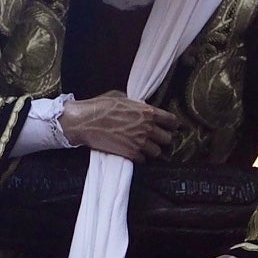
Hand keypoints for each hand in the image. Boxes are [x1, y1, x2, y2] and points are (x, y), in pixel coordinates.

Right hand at [55, 91, 181, 161]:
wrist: (84, 121)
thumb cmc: (100, 106)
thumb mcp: (122, 97)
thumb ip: (136, 104)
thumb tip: (141, 107)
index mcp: (148, 111)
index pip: (172, 121)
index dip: (173, 125)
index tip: (171, 128)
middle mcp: (147, 127)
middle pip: (168, 139)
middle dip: (163, 139)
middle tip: (156, 139)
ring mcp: (140, 142)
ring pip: (157, 152)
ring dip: (152, 150)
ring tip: (144, 147)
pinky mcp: (130, 154)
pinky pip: (143, 160)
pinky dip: (140, 158)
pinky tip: (133, 152)